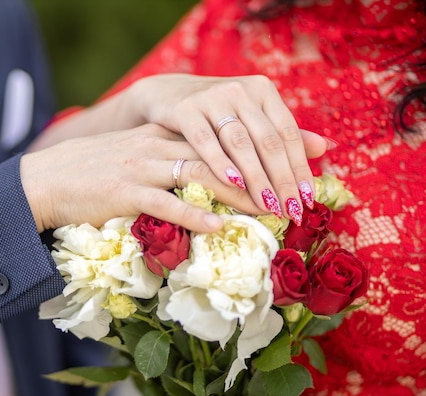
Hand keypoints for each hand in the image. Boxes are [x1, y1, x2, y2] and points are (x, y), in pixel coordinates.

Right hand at [31, 74, 328, 225]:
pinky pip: (166, 203)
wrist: (46, 180)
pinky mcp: (125, 192)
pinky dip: (194, 214)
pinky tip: (218, 226)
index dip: (253, 149)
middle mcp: (156, 146)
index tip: (285, 162)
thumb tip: (195, 176)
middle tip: (289, 191)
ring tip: (268, 209)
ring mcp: (141, 168)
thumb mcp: (130, 156)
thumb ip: (162, 160)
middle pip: (217, 155)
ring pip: (198, 176)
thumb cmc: (91, 175)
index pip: (215, 139)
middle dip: (257, 172)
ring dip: (236, 194)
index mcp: (160, 137)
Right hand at [124, 73, 326, 224]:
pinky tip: (232, 183)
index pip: (288, 133)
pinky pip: (204, 140)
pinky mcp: (184, 110)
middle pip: (268, 140)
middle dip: (282, 179)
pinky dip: (220, 162)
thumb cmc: (212, 114)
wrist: (164, 94)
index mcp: (262, 91)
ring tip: (267, 205)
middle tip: (291, 211)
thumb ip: (280, 133)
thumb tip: (325, 148)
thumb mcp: (247, 118)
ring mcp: (212, 97)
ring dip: (256, 177)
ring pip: (240, 142)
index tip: (308, 200)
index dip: (300, 168)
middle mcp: (240, 90)